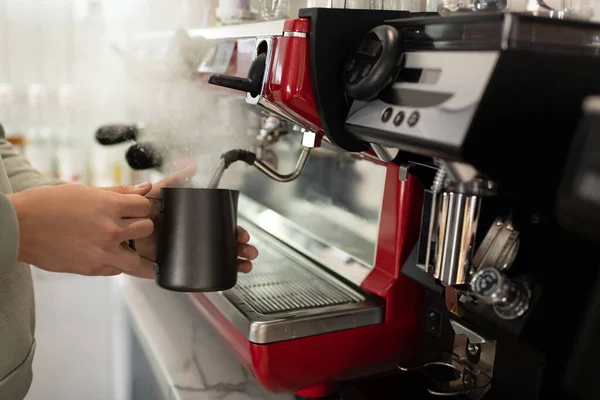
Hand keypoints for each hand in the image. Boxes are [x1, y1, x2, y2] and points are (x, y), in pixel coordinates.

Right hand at [8, 184, 154, 277]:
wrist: (18, 226)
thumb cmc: (47, 205)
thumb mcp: (85, 191)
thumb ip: (119, 192)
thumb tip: (146, 188)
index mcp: (109, 206)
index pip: (145, 206)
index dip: (143, 206)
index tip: (138, 209)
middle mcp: (110, 230)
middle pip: (147, 229)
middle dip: (142, 226)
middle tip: (132, 226)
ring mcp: (103, 252)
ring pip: (139, 260)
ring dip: (137, 253)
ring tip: (132, 249)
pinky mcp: (92, 269)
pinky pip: (118, 270)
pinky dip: (117, 264)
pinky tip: (110, 256)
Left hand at [106, 159, 258, 272]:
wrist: (119, 230)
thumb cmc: (138, 211)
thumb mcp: (160, 192)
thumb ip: (176, 178)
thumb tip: (192, 163)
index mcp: (192, 222)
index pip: (220, 228)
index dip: (234, 232)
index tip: (243, 235)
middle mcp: (191, 239)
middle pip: (223, 246)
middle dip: (240, 249)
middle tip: (248, 251)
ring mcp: (184, 255)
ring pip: (216, 262)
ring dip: (234, 263)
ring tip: (244, 265)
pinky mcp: (173, 269)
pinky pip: (197, 276)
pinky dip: (214, 278)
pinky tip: (226, 276)